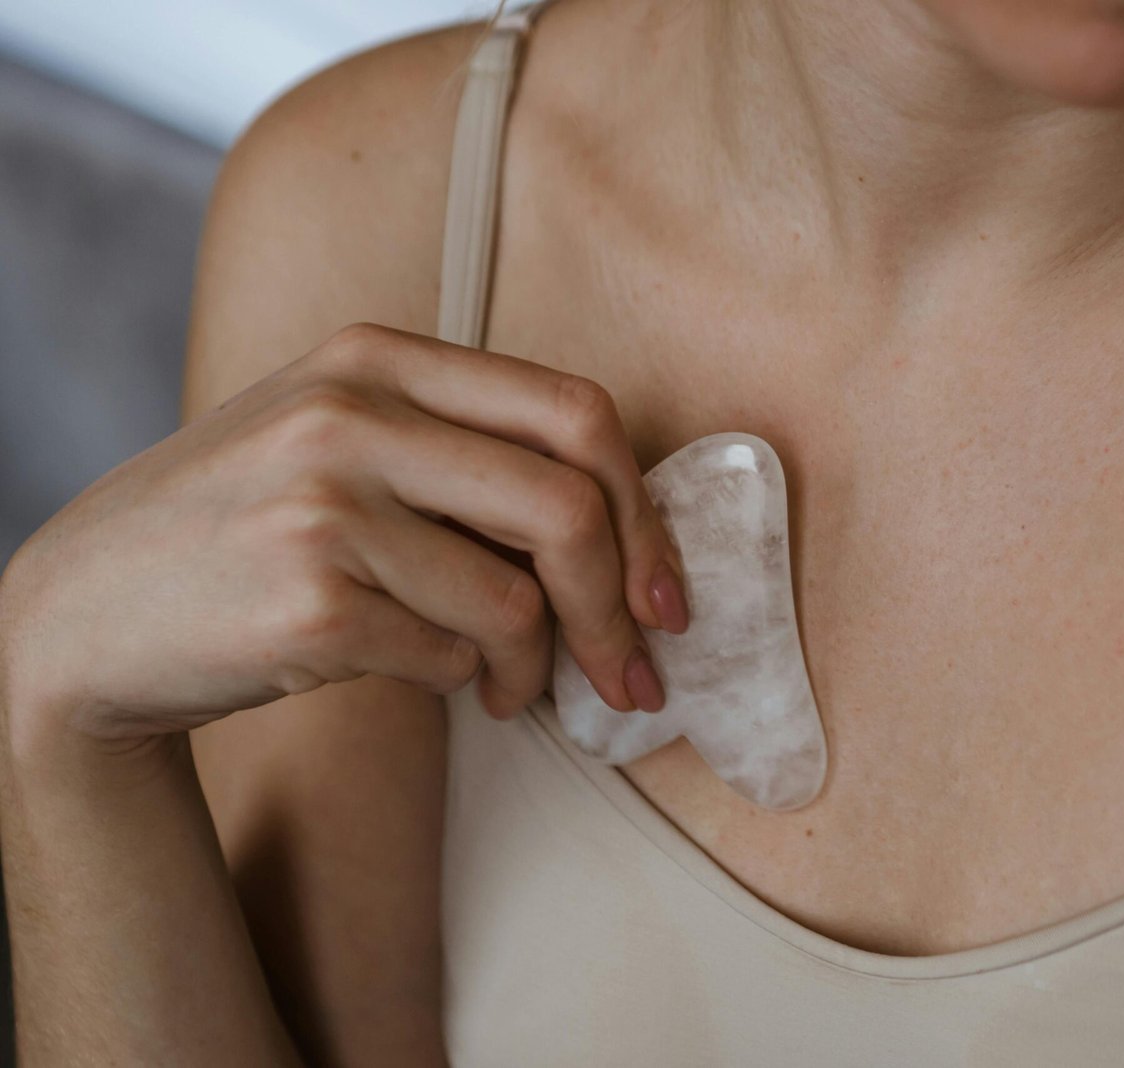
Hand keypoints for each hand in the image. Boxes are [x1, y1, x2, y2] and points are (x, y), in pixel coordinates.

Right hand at [0, 322, 689, 750]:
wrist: (83, 617)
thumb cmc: (247, 530)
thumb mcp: (340, 444)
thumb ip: (465, 457)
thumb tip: (629, 542)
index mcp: (377, 360)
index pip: (576, 413)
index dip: (644, 511)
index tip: (664, 591)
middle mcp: (350, 416)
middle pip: (569, 504)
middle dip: (621, 606)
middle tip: (634, 674)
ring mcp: (321, 508)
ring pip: (517, 601)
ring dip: (539, 668)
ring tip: (510, 688)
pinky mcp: (306, 604)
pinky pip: (451, 658)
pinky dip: (466, 684)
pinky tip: (440, 685)